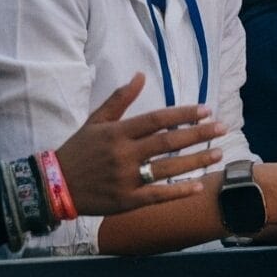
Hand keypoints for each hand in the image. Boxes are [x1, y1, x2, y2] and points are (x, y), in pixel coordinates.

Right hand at [54, 74, 221, 214]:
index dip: (183, 115)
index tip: (206, 110)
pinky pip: (157, 195)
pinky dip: (178, 191)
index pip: (156, 120)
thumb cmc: (78, 150)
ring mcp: (125, 178)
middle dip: (198, 134)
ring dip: (196, 160)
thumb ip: (120, 99)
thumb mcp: (95, 121)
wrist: (53, 185)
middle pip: (168, 143)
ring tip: (219, 152)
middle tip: (223, 127)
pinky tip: (199, 186)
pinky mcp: (126, 200)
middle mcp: (123, 154)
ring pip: (168, 168)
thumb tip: (141, 75)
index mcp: (116, 133)